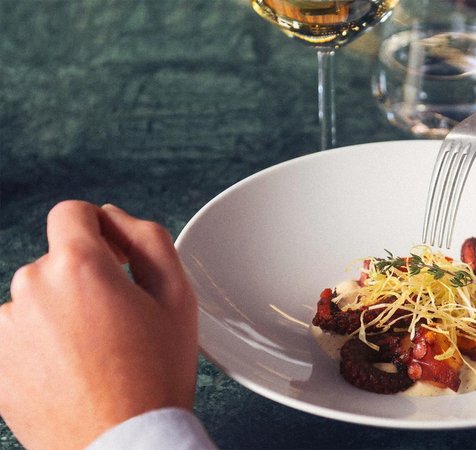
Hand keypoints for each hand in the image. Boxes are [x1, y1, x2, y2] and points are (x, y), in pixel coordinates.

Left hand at [0, 201, 198, 449]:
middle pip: (56, 261)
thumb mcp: (177, 297)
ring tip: (97, 353)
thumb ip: (149, 239)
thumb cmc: (155, 374)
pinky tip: (73, 372)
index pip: (72, 213)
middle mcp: (31, 287)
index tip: (116, 257)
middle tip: (121, 322)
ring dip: (63, 312)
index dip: (99, 228)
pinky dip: (42, 344)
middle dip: (86, 279)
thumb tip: (115, 218)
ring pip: (37, 298)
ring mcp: (7, 327)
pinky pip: (20, 335)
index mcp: (78, 265)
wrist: (122, 444)